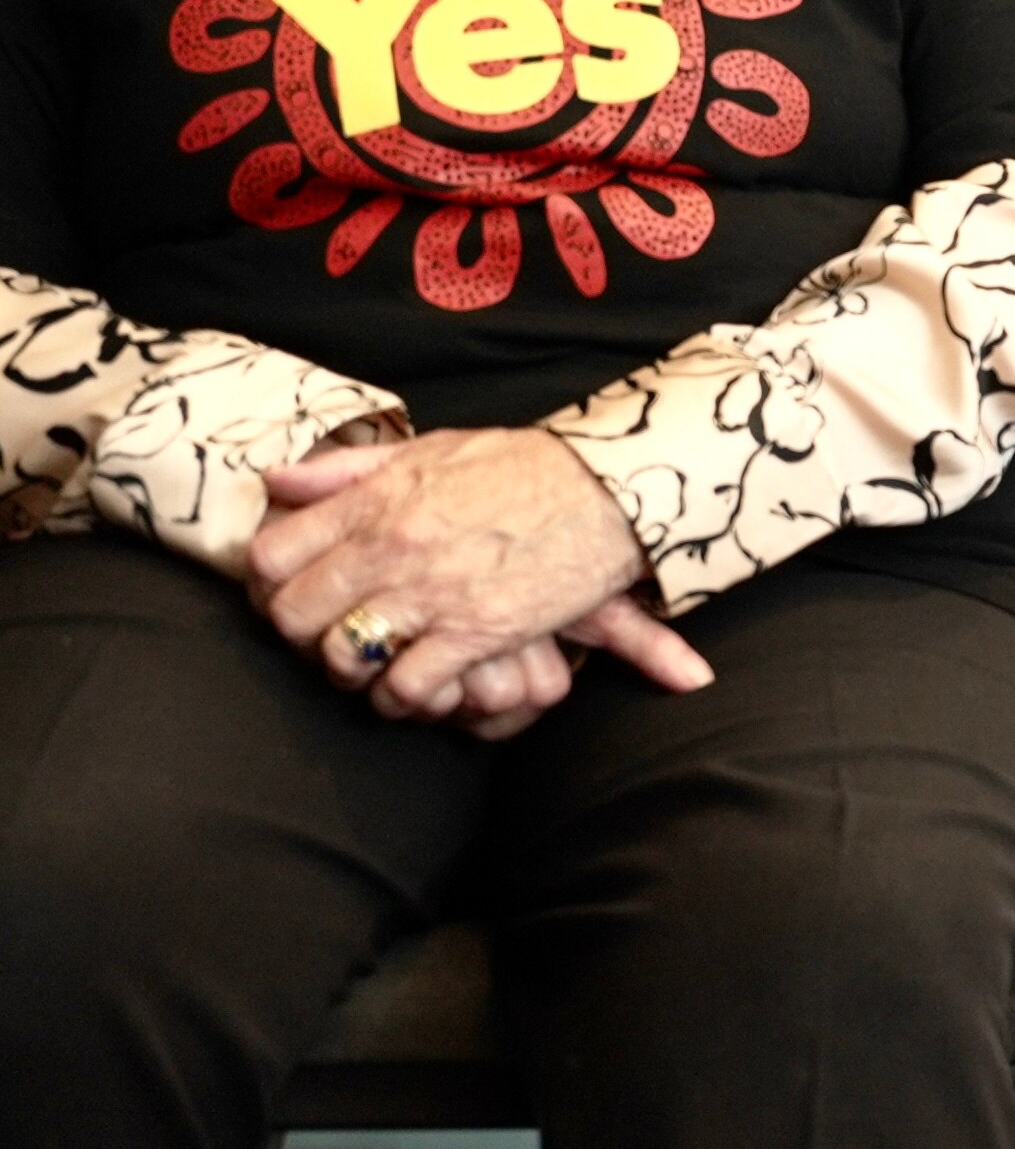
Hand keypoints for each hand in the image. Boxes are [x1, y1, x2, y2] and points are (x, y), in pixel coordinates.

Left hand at [251, 432, 712, 721]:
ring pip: (340, 657)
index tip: (290, 591)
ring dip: (350, 671)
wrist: (612, 491)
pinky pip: (404, 687)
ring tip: (371, 666)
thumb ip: (351, 468)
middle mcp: (391, 548)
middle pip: (293, 615)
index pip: (270, 554)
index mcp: (377, 500)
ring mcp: (430, 594)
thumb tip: (276, 480)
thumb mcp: (434, 449)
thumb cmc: (526, 466)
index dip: (268, 583)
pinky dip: (400, 698)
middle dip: (302, 634)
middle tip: (328, 635)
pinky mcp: (475, 633)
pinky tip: (415, 687)